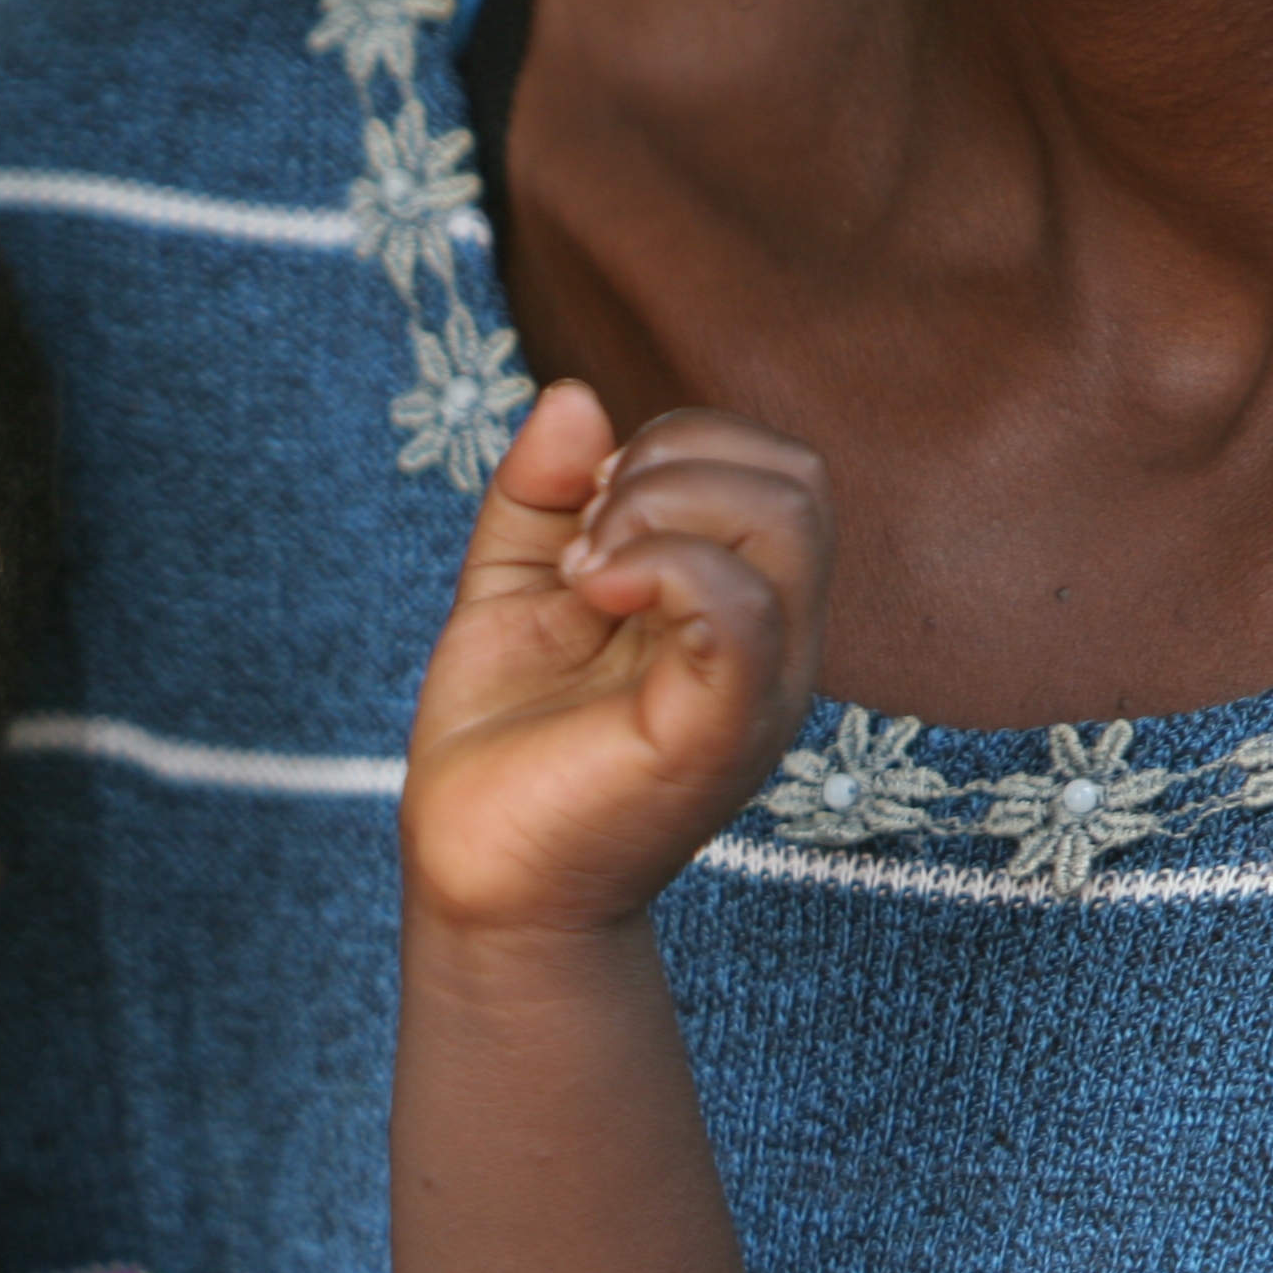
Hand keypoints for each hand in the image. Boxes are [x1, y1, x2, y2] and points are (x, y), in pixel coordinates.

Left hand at [403, 383, 831, 934]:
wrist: (476, 878)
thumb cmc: (501, 746)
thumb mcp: (510, 589)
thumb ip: (538, 493)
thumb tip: (577, 394)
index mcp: (736, 604)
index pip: (766, 463)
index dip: (668, 445)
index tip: (579, 514)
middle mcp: (770, 642)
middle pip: (796, 475)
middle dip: (672, 463)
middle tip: (584, 537)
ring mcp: (756, 688)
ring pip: (787, 519)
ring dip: (665, 506)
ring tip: (585, 570)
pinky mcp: (718, 733)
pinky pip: (746, 610)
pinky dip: (668, 566)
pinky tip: (593, 594)